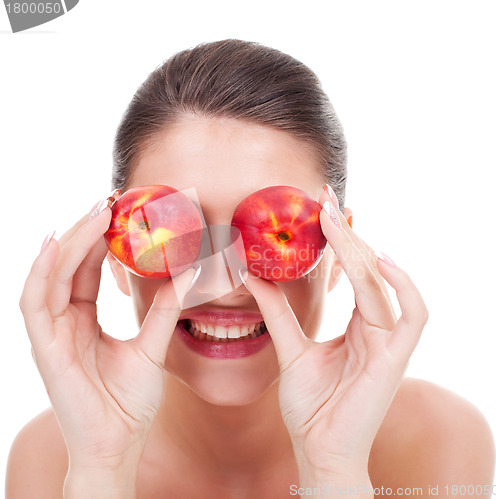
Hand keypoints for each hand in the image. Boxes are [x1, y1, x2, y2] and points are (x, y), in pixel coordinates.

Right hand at [19, 197, 199, 474]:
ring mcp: (51, 334)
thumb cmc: (130, 401)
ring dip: (70, 242)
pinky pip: (34, 302)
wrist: (119, 444)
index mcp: (85, 321)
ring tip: (93, 213)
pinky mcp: (45, 348)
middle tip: (109, 201)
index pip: (87, 271)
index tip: (120, 214)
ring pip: (51, 276)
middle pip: (69, 267)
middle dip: (86, 232)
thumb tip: (188, 275)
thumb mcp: (152, 347)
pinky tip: (56, 243)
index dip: (100, 241)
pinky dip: (42, 272)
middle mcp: (65, 322)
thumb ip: (165, 311)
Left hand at [240, 185, 427, 483]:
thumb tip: (253, 276)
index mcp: (358, 325)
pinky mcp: (396, 358)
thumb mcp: (290, 349)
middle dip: (346, 232)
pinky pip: (413, 314)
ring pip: (384, 283)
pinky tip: (378, 260)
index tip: (318, 208)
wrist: (317, 449)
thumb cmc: (311, 405)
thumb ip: (277, 313)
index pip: (353, 272)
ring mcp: (389, 341)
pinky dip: (402, 286)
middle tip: (324, 199)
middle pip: (368, 269)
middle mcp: (377, 327)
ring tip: (335, 221)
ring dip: (361, 250)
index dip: (338, 239)